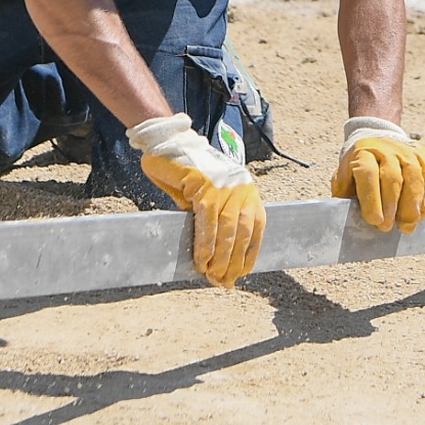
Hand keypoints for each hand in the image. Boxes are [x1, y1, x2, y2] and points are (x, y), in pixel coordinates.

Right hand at [128, 114, 263, 286]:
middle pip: (243, 231)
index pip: (256, 227)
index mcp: (246, 189)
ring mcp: (224, 184)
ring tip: (211, 275)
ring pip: (228, 228)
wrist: (168, 142)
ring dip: (220, 256)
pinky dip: (205, 242)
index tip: (241, 274)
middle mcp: (240, 186)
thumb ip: (215, 218)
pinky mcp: (204, 183)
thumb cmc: (187, 172)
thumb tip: (214, 253)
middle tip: (223, 282)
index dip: (249, 253)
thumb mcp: (207, 196)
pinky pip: (207, 219)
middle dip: (234, 261)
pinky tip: (201, 258)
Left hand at [330, 117, 424, 232]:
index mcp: (363, 153)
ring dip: (412, 206)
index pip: (367, 174)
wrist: (378, 140)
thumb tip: (353, 225)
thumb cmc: (360, 169)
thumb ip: (347, 199)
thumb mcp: (345, 179)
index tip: (374, 221)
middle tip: (387, 228)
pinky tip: (419, 212)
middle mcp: (386, 148)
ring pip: (414, 177)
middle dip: (391, 206)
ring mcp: (408, 150)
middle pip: (393, 178)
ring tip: (406, 226)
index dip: (372, 199)